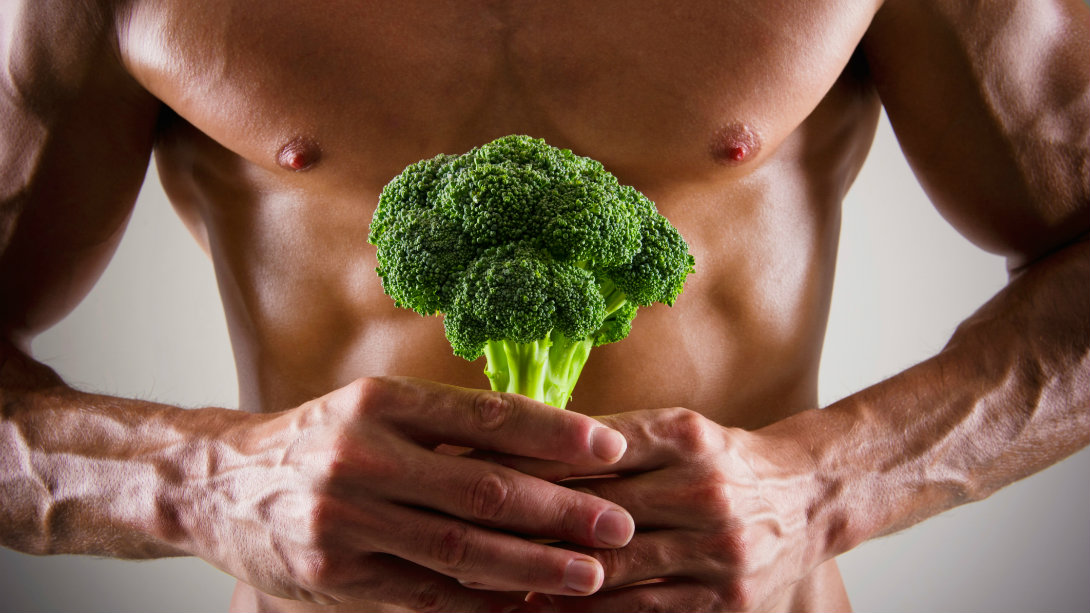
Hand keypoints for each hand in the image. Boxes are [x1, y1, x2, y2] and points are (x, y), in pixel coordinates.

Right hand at [169, 376, 634, 611]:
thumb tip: (544, 447)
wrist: (216, 484)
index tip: (612, 449)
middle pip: (483, 487)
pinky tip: (525, 607)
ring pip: (460, 548)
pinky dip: (481, 602)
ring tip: (589, 575)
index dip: (556, 435)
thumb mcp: (372, 410)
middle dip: (561, 510)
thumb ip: (446, 426)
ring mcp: (344, 518)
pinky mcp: (333, 574)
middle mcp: (362, 453)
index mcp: (381, 400)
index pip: (488, 416)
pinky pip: (424, 593)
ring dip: (534, 567)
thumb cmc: (315, 441)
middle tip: (620, 525)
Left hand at [501, 407, 824, 611]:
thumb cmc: (722, 459)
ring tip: (485, 579)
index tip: (470, 468)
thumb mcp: (676, 430)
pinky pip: (641, 612)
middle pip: (593, 510)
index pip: (588, 449)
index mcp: (684, 435)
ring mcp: (716, 550)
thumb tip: (522, 443)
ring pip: (610, 569)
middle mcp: (702, 488)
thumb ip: (610, 440)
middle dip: (524, 523)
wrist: (810, 498)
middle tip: (460, 530)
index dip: (526, 461)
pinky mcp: (724, 601)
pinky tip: (543, 609)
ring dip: (544, 577)